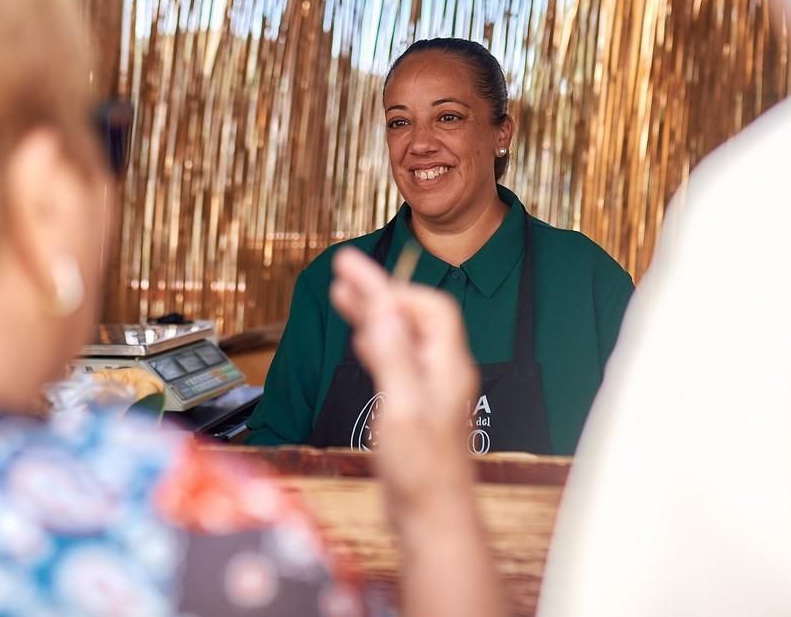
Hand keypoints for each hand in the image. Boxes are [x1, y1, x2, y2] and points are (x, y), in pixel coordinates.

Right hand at [331, 247, 506, 616]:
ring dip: (374, 313)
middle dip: (378, 290)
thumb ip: (392, 358)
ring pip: (402, 336)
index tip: (356, 274)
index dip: (393, 287)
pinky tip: (362, 338)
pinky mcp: (416, 406)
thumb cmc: (421, 472)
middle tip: (343, 270)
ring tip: (343, 294)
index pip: (428, 306)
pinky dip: (376, 340)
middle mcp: (443, 373)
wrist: (432, 520)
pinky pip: (396, 358)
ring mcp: (431, 389)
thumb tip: (381, 313)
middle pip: (413, 316)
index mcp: (446, 367)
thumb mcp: (402, 409)